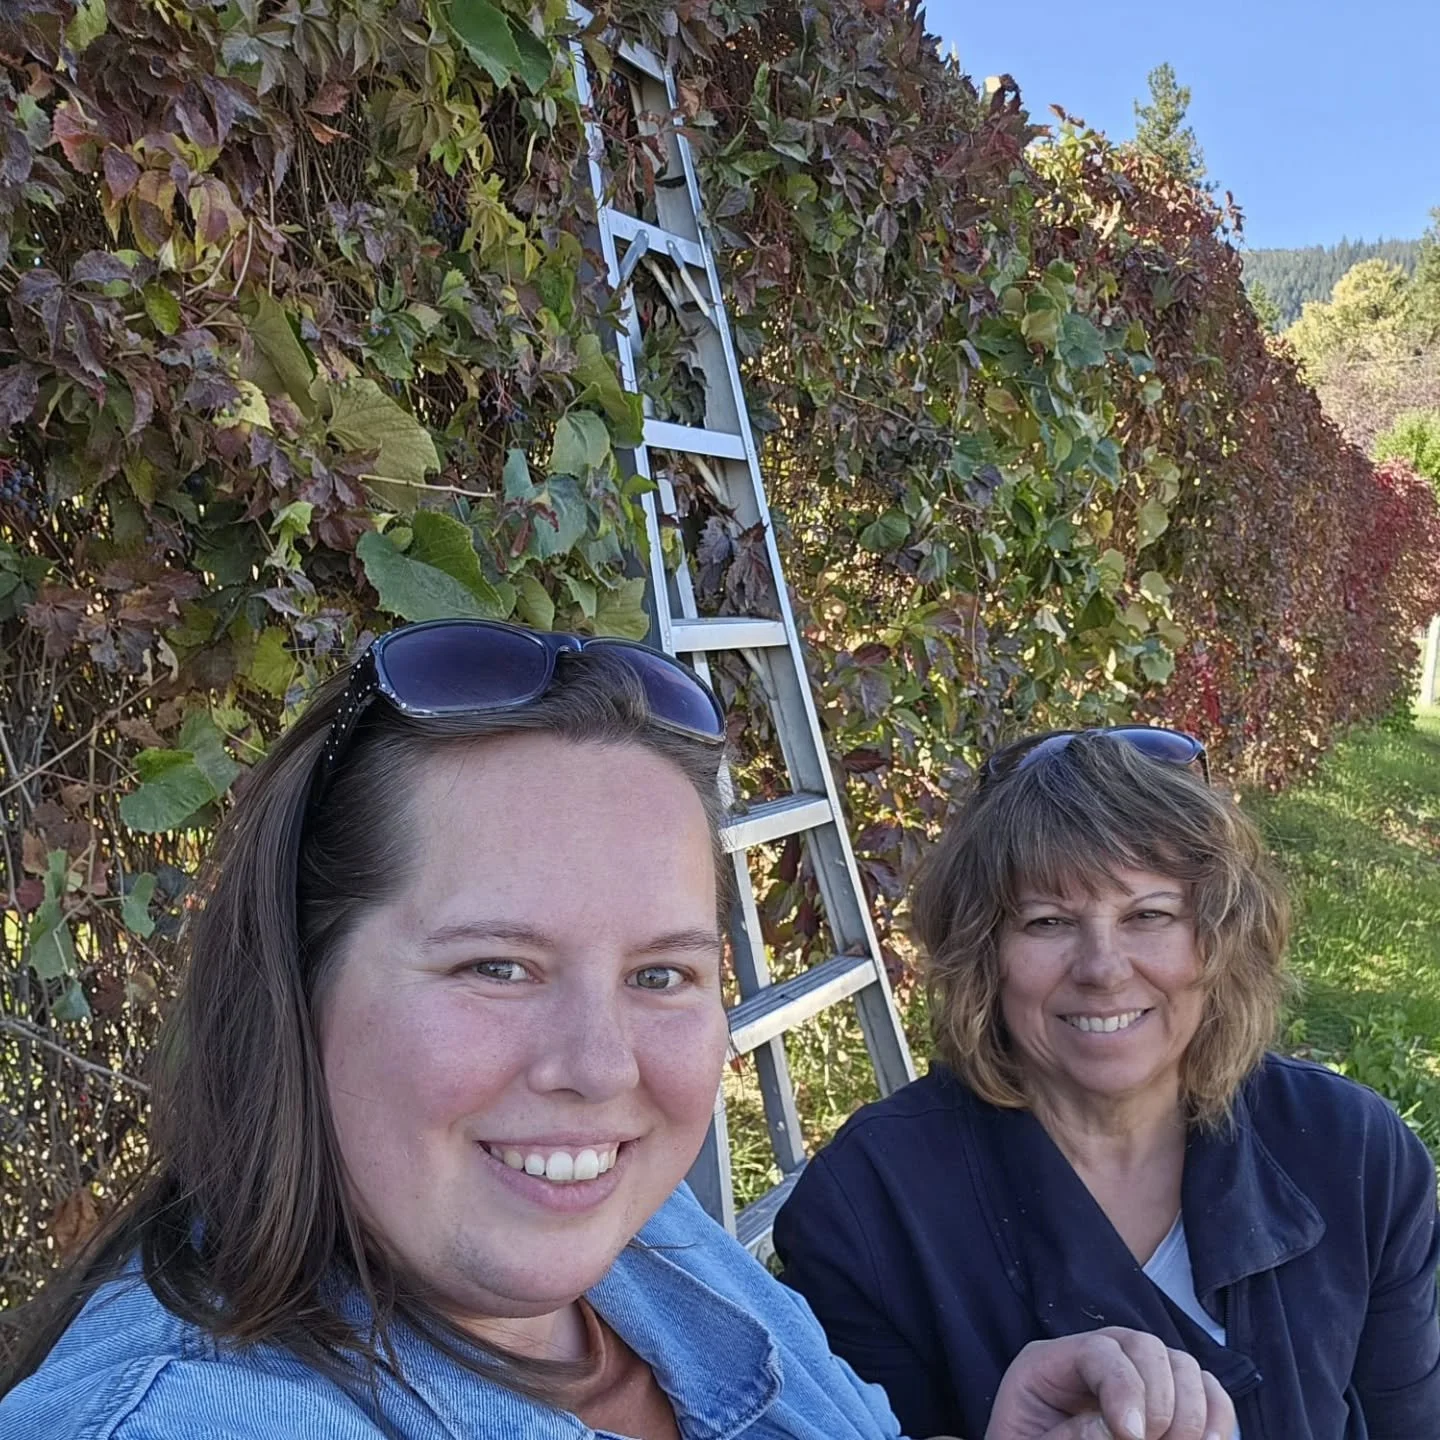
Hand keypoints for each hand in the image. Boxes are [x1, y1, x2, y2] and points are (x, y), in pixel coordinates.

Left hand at [982, 1328, 1234, 1439]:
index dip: (1125, 1389)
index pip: (1098, 1351)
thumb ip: (1072, 1436)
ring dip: (1192, 1411)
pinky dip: (1217, 1417)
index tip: (1133, 1436)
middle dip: (1162, 1400)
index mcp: (1047, 1365)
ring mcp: (1133, 1376)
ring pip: (1182, 1365)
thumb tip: (1126, 1428)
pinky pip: (1206, 1392)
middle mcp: (1094, 1359)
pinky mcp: (1164, 1402)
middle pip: (1146, 1346)